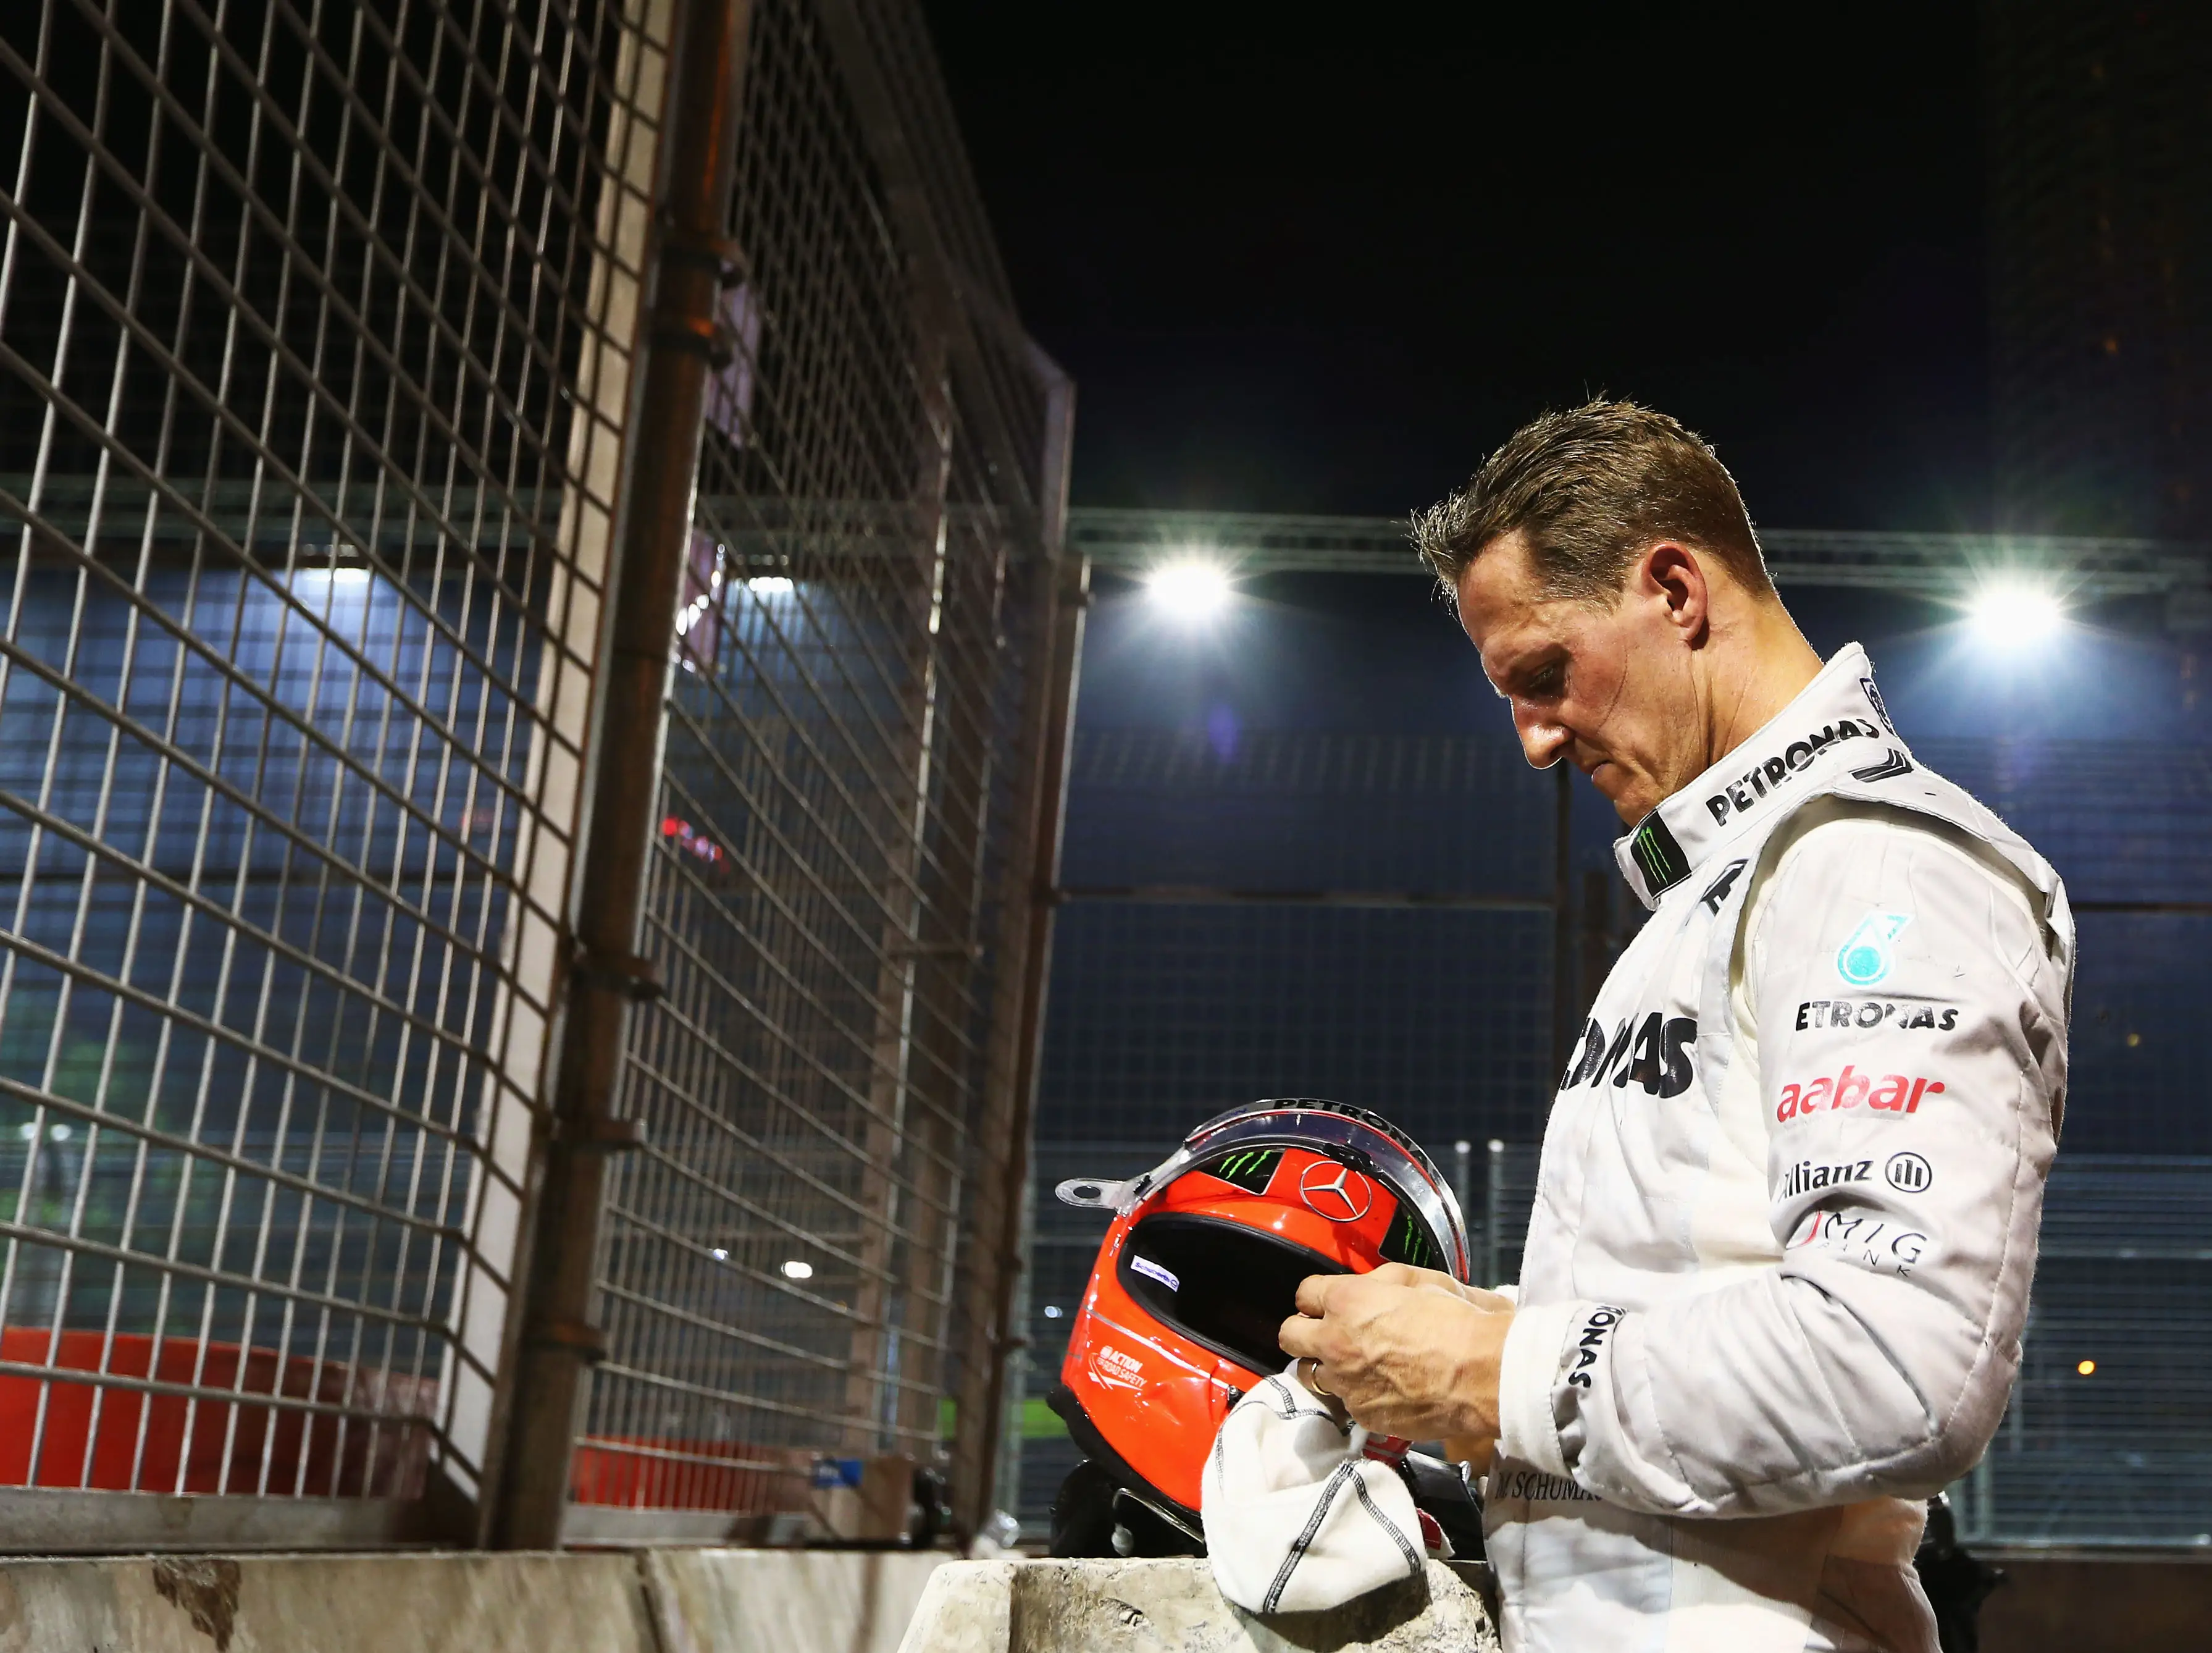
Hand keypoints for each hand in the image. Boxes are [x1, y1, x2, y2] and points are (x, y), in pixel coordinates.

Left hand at [1278, 1269, 1513, 1456]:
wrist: (1482, 1374)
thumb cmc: (1455, 1320)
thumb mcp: (1419, 1279)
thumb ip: (1379, 1282)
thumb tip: (1365, 1288)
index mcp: (1345, 1301)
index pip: (1304, 1293)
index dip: (1318, 1297)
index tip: (1329, 1303)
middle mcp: (1333, 1343)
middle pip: (1289, 1336)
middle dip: (1304, 1332)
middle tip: (1328, 1335)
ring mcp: (1345, 1384)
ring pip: (1313, 1374)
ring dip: (1329, 1368)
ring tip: (1358, 1367)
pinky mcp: (1362, 1415)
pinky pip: (1347, 1402)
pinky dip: (1360, 1396)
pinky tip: (1386, 1390)